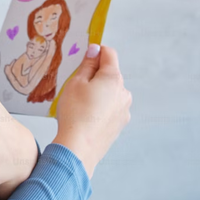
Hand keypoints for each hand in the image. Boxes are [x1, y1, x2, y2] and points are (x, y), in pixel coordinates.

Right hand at [52, 44, 131, 178]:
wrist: (79, 148)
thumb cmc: (75, 114)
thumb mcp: (75, 83)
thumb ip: (87, 65)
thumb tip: (94, 51)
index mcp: (113, 78)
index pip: (109, 54)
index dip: (96, 51)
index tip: (85, 55)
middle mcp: (123, 92)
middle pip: (110, 74)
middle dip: (95, 75)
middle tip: (77, 85)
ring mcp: (124, 109)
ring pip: (111, 92)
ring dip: (99, 92)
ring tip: (81, 104)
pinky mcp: (120, 123)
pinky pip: (111, 108)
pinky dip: (101, 107)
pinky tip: (87, 116)